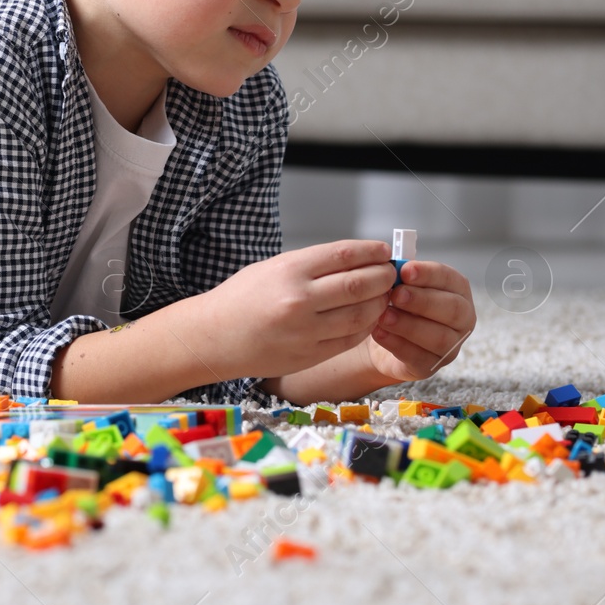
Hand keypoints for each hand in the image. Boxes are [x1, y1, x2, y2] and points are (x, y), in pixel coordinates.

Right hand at [201, 239, 395, 377]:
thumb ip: (312, 265)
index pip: (344, 255)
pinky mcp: (309, 354)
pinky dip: (366, 326)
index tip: (382, 251)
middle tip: (390, 273)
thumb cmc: (242, 298)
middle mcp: (298, 299)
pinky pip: (350, 338)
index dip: (370, 252)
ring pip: (361, 314)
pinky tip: (368, 317)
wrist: (214, 336)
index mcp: (288, 270)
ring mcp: (305, 330)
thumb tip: (356, 259)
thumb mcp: (272, 267)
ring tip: (383, 296)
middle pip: (359, 284)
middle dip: (382, 277)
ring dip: (380, 303)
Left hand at [364, 260, 474, 382]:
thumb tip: (392, 266)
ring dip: (409, 325)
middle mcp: (462, 319)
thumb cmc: (397, 303)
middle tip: (396, 294)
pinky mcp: (430, 367)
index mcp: (457, 291)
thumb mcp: (400, 284)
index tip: (405, 270)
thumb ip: (401, 275)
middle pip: (452, 309)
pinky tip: (379, 333)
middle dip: (422, 300)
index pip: (450, 279)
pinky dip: (397, 344)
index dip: (429, 274)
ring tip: (384, 316)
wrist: (383, 336)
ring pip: (439, 337)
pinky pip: (419, 357)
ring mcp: (450, 346)